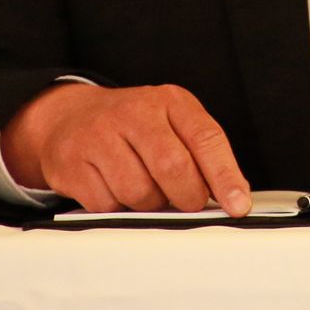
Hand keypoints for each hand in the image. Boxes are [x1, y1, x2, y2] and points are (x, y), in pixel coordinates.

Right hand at [0, 83, 250, 215]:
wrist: (71, 117)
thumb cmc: (133, 126)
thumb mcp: (172, 124)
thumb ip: (201, 154)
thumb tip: (232, 197)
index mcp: (169, 101)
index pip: (206, 138)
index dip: (225, 176)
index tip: (238, 205)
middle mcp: (134, 112)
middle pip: (172, 168)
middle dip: (187, 196)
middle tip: (187, 202)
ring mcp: (99, 135)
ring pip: (139, 192)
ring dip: (149, 204)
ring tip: (145, 188)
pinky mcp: (72, 163)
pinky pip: (107, 205)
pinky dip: (117, 208)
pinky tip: (115, 189)